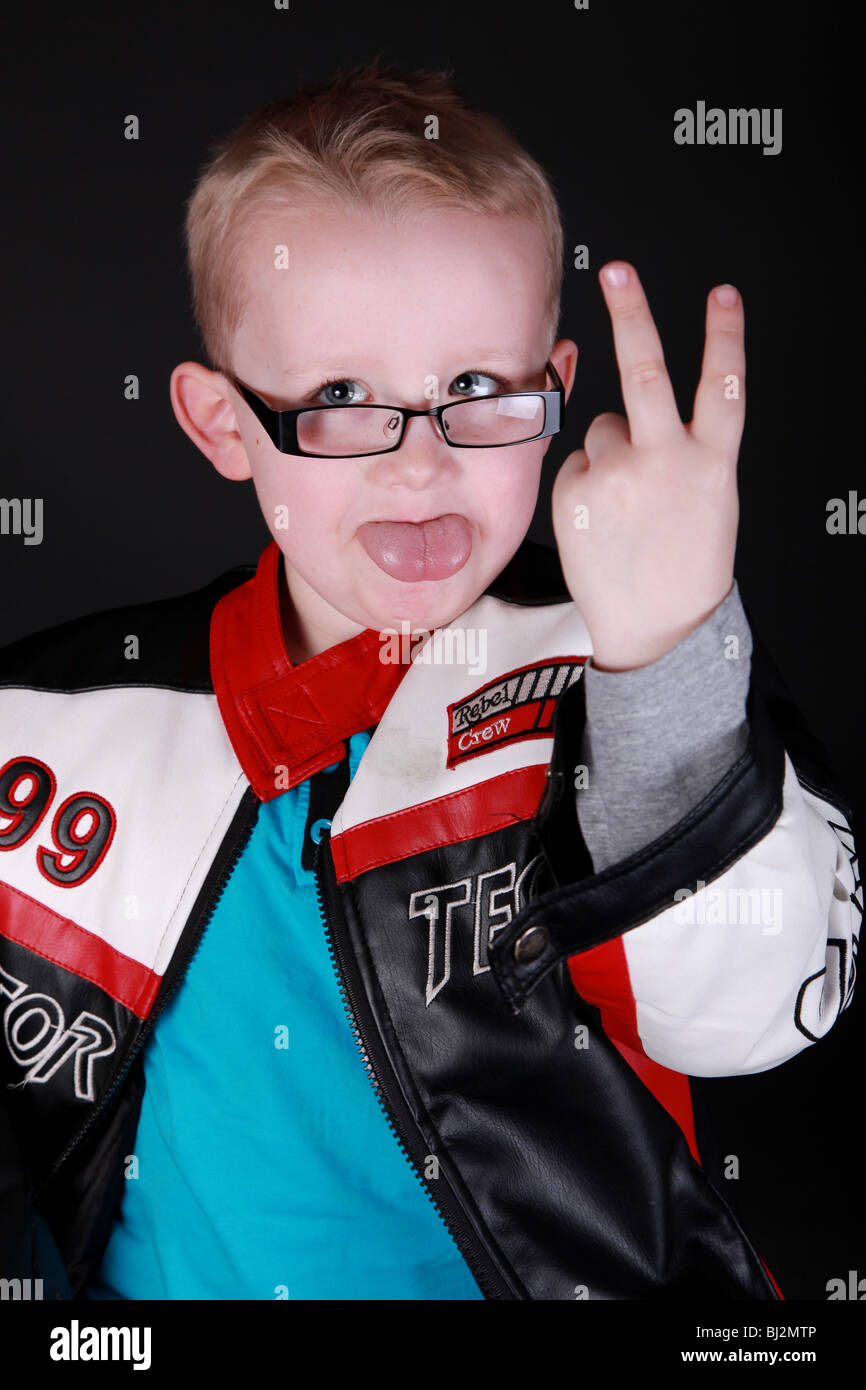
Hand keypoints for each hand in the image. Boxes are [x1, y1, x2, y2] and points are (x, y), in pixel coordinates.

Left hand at [551, 262, 743, 670]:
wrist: (653, 627)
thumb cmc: (683, 562)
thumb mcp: (708, 500)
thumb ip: (684, 450)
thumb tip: (629, 416)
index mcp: (712, 462)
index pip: (724, 386)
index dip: (725, 337)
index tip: (723, 295)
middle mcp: (665, 460)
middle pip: (646, 371)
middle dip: (631, 312)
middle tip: (616, 270)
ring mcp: (617, 475)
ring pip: (603, 429)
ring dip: (610, 451)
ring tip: (626, 503)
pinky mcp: (576, 493)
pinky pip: (576, 464)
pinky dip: (585, 481)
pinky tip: (601, 517)